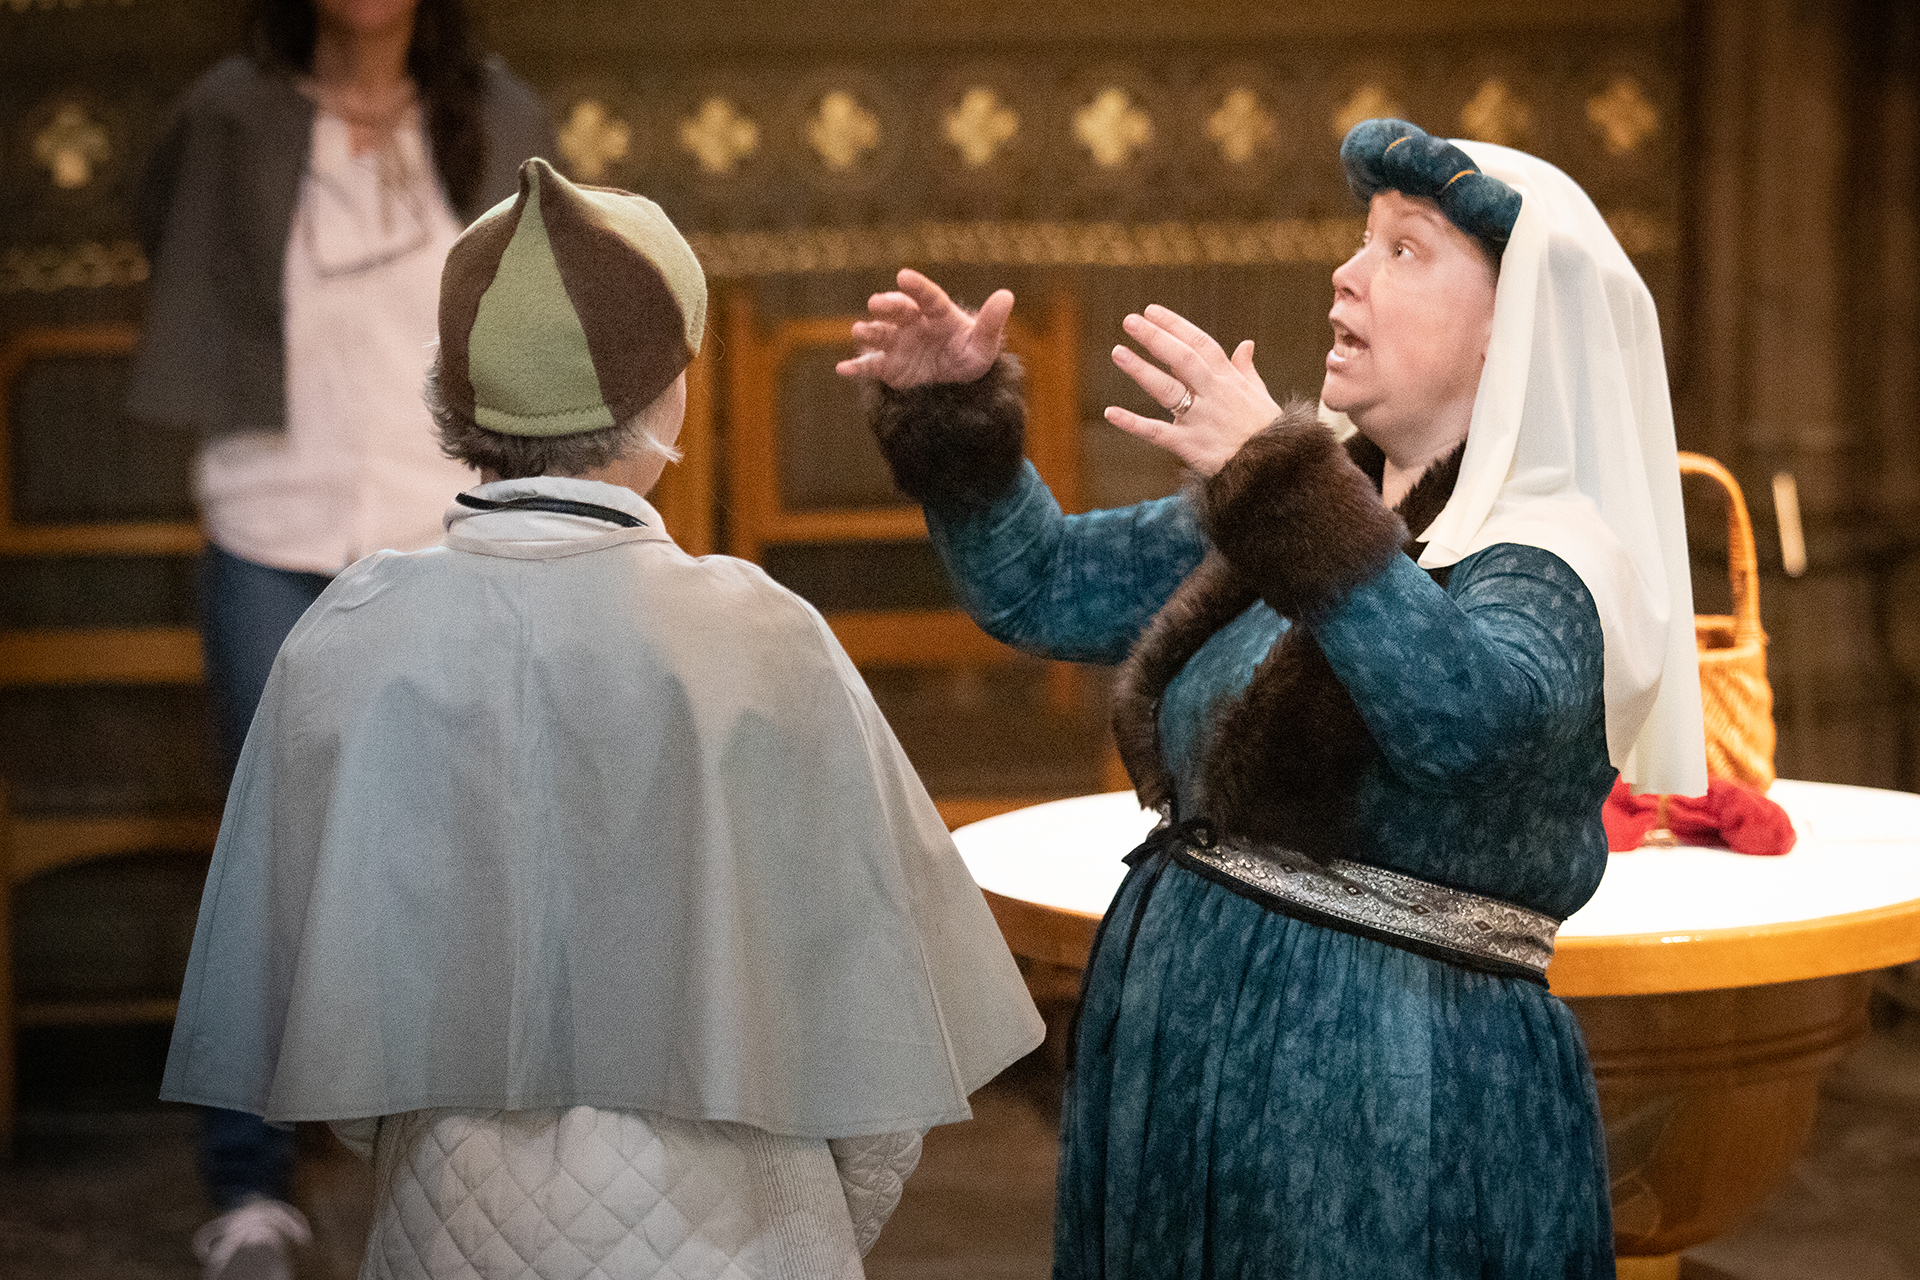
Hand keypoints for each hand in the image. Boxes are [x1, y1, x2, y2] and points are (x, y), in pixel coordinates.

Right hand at [835, 269, 1013, 389]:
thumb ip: (992, 322)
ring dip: (869, 331)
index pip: (927, 296)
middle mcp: (912, 323)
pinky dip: (855, 367)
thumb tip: (1007, 295)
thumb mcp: (984, 343)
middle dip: (887, 305)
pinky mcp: (888, 365)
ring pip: (880, 334)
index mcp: (937, 313)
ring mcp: (897, 343)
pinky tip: (842, 369)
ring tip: (859, 330)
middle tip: (877, 304)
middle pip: (898, 310)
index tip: (904, 276)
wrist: (955, 381)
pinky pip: (870, 366)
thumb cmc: (970, 355)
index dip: (916, 286)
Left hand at [1106, 305, 1281, 475]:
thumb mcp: (1260, 396)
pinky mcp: (1189, 445)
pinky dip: (1132, 423)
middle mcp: (1213, 395)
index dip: (1175, 326)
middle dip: (1156, 338)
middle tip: (1130, 320)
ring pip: (1167, 390)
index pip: (1200, 344)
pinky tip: (1110, 412)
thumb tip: (1246, 343)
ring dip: (1141, 370)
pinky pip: (1156, 432)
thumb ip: (1246, 369)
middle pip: (1182, 359)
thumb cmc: (1267, 432)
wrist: (1275, 471)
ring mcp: (1200, 420)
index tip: (1152, 311)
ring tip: (1118, 351)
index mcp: (1229, 380)